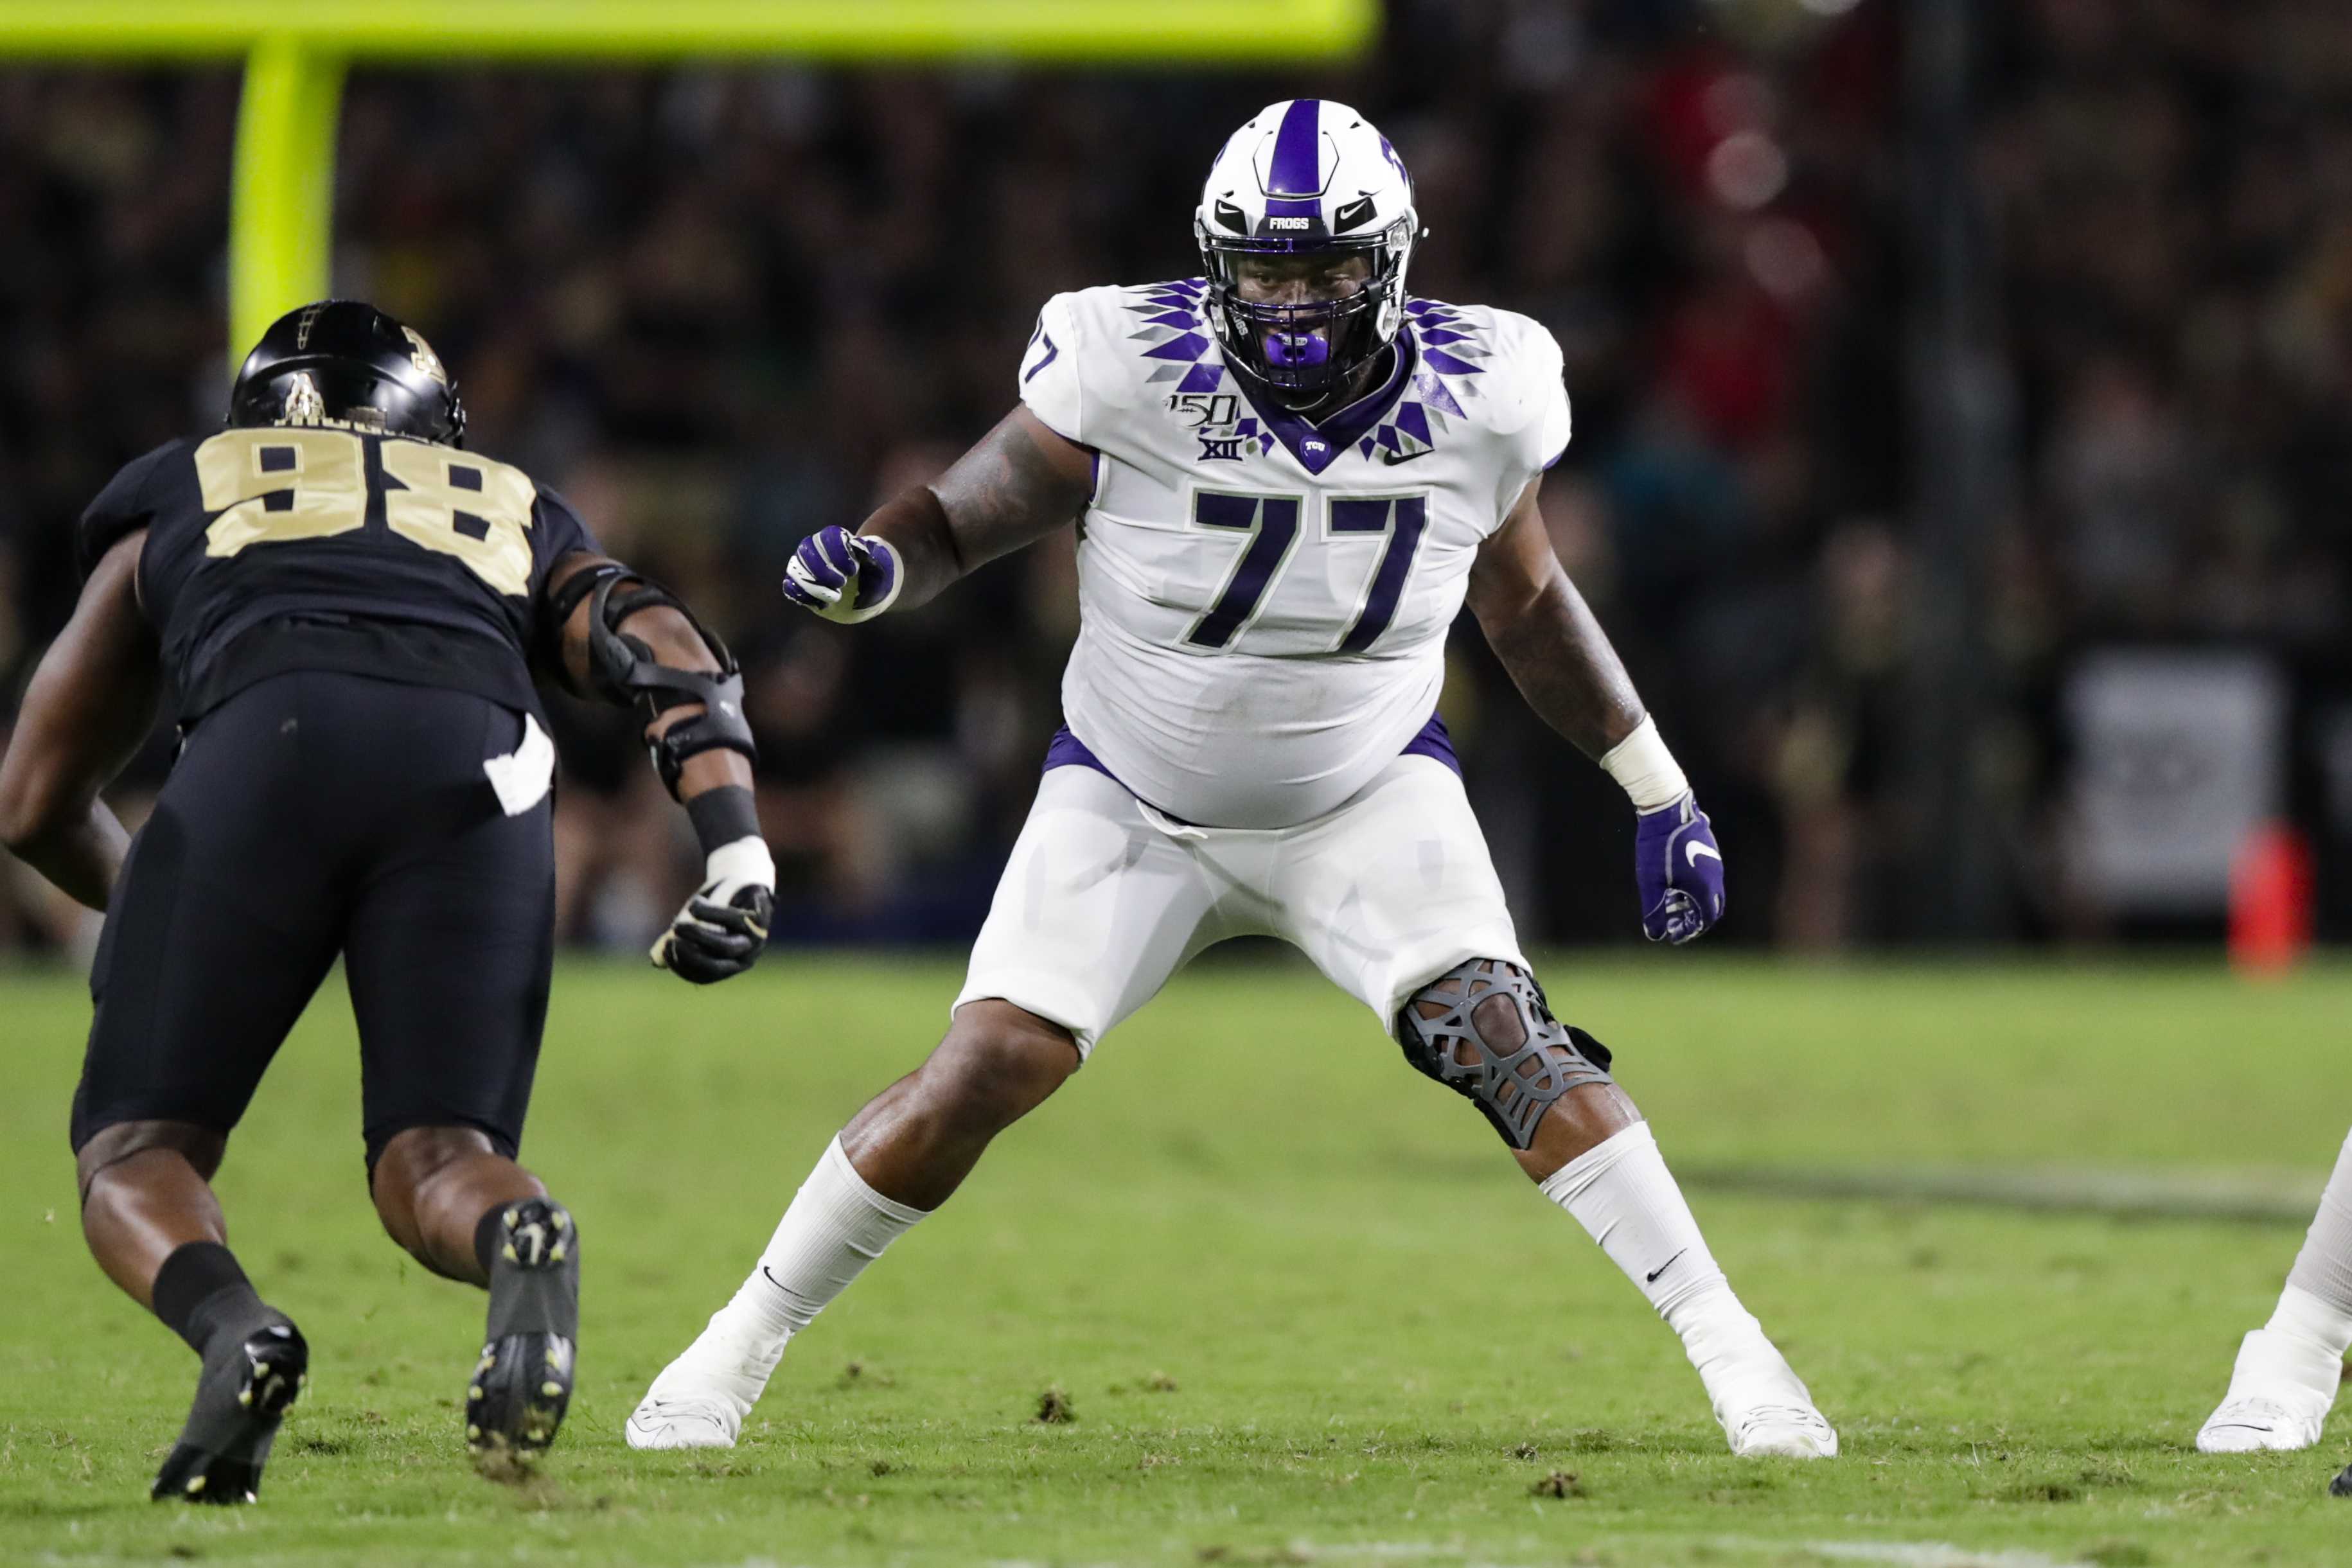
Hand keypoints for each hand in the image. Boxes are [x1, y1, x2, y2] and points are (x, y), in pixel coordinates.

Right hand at [652, 839, 774, 983]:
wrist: (738, 877)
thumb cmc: (713, 907)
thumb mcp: (692, 925)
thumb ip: (676, 941)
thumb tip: (656, 960)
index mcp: (728, 965)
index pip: (704, 976)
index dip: (682, 967)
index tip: (665, 950)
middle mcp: (744, 956)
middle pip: (716, 966)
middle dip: (690, 957)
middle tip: (671, 940)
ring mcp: (755, 939)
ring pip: (727, 947)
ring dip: (699, 937)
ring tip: (678, 925)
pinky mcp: (761, 918)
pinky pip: (735, 920)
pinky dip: (711, 914)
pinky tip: (694, 905)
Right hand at [781, 527, 900, 623]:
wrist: (868, 590)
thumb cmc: (876, 577)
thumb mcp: (883, 570)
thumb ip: (875, 562)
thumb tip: (860, 551)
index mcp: (839, 540)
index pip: (829, 536)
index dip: (838, 552)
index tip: (853, 569)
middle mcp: (818, 549)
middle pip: (807, 548)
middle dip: (823, 569)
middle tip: (842, 584)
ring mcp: (807, 567)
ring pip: (795, 566)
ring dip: (811, 583)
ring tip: (834, 597)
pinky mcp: (803, 585)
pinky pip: (790, 586)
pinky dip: (800, 594)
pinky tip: (819, 604)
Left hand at [1635, 792, 1723, 943]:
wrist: (1667, 810)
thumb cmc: (1657, 847)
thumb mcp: (1650, 882)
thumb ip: (1654, 910)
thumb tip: (1655, 934)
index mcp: (1704, 887)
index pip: (1705, 919)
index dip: (1691, 931)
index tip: (1675, 935)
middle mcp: (1715, 876)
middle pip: (1712, 907)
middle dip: (1696, 919)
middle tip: (1677, 924)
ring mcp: (1715, 862)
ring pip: (1711, 891)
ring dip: (1695, 903)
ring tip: (1673, 906)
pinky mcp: (1710, 850)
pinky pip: (1709, 876)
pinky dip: (1697, 888)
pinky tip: (1676, 885)